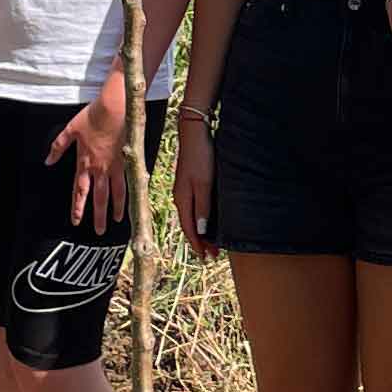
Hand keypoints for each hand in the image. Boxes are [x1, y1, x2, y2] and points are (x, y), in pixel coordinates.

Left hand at [48, 77, 136, 233]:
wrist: (115, 107)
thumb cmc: (92, 116)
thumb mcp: (70, 130)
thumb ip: (58, 147)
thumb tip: (48, 161)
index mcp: (85, 162)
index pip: (80, 191)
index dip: (78, 207)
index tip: (76, 221)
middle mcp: (100, 168)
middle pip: (99, 198)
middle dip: (98, 216)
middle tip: (99, 231)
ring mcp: (116, 165)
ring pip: (116, 192)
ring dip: (116, 208)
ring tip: (118, 221)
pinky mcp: (128, 159)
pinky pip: (128, 180)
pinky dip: (130, 192)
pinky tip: (133, 199)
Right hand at [174, 116, 216, 258]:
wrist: (194, 132)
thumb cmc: (200, 157)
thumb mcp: (204, 184)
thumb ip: (202, 207)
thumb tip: (202, 231)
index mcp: (182, 200)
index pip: (190, 229)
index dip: (198, 245)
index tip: (207, 258)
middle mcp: (180, 198)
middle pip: (189, 226)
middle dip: (200, 242)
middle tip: (212, 255)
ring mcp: (183, 190)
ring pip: (191, 217)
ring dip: (200, 231)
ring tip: (210, 242)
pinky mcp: (188, 183)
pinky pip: (193, 208)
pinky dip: (199, 219)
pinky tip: (206, 220)